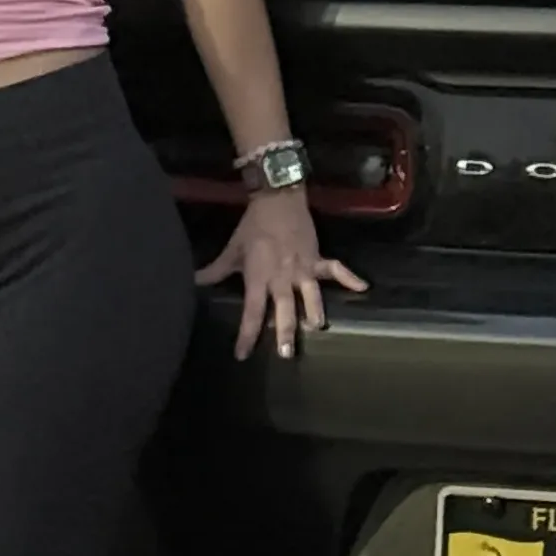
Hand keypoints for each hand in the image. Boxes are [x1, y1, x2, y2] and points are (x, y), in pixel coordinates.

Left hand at [195, 186, 368, 359]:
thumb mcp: (232, 250)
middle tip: (288, 354)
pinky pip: (336, 269)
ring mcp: (303, 268)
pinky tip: (363, 287)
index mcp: (259, 278)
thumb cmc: (252, 227)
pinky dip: (350, 277)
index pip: (252, 312)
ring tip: (318, 328)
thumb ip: (214, 271)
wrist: (277, 199)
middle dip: (286, 332)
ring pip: (311, 295)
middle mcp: (282, 277)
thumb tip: (192, 283)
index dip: (247, 335)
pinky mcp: (317, 257)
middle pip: (285, 309)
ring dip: (315, 312)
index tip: (242, 355)